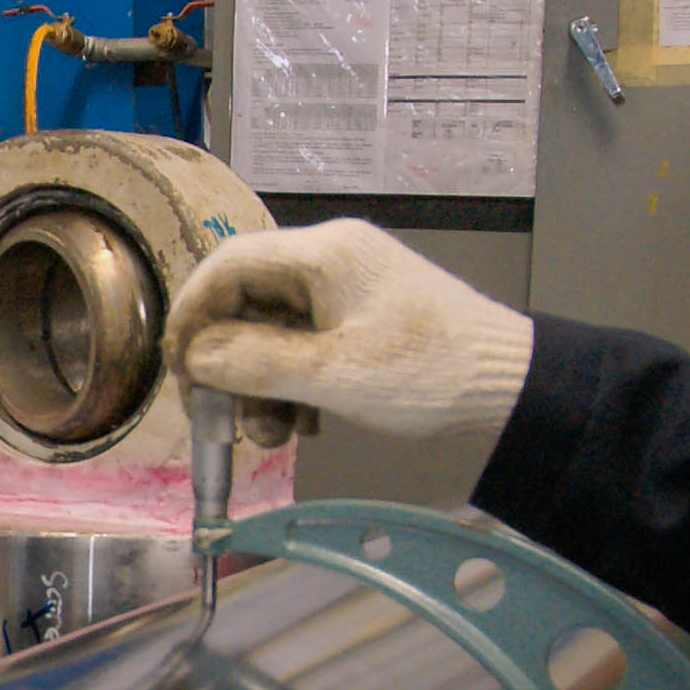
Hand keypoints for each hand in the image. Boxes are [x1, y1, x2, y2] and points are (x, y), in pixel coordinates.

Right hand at [165, 220, 536, 445]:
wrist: (511, 387)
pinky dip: (291, 385)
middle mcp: (330, 260)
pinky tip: (303, 424)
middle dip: (229, 364)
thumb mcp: (333, 375)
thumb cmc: (428, 373)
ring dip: (260, 385)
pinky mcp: (360, 321)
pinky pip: (302, 346)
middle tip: (219, 416)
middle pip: (247, 301)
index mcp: (323, 254)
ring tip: (272, 435)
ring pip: (272, 331)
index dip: (192, 315)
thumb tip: (195, 357)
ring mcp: (347, 290)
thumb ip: (256, 363)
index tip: (178, 370)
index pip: (228, 265)